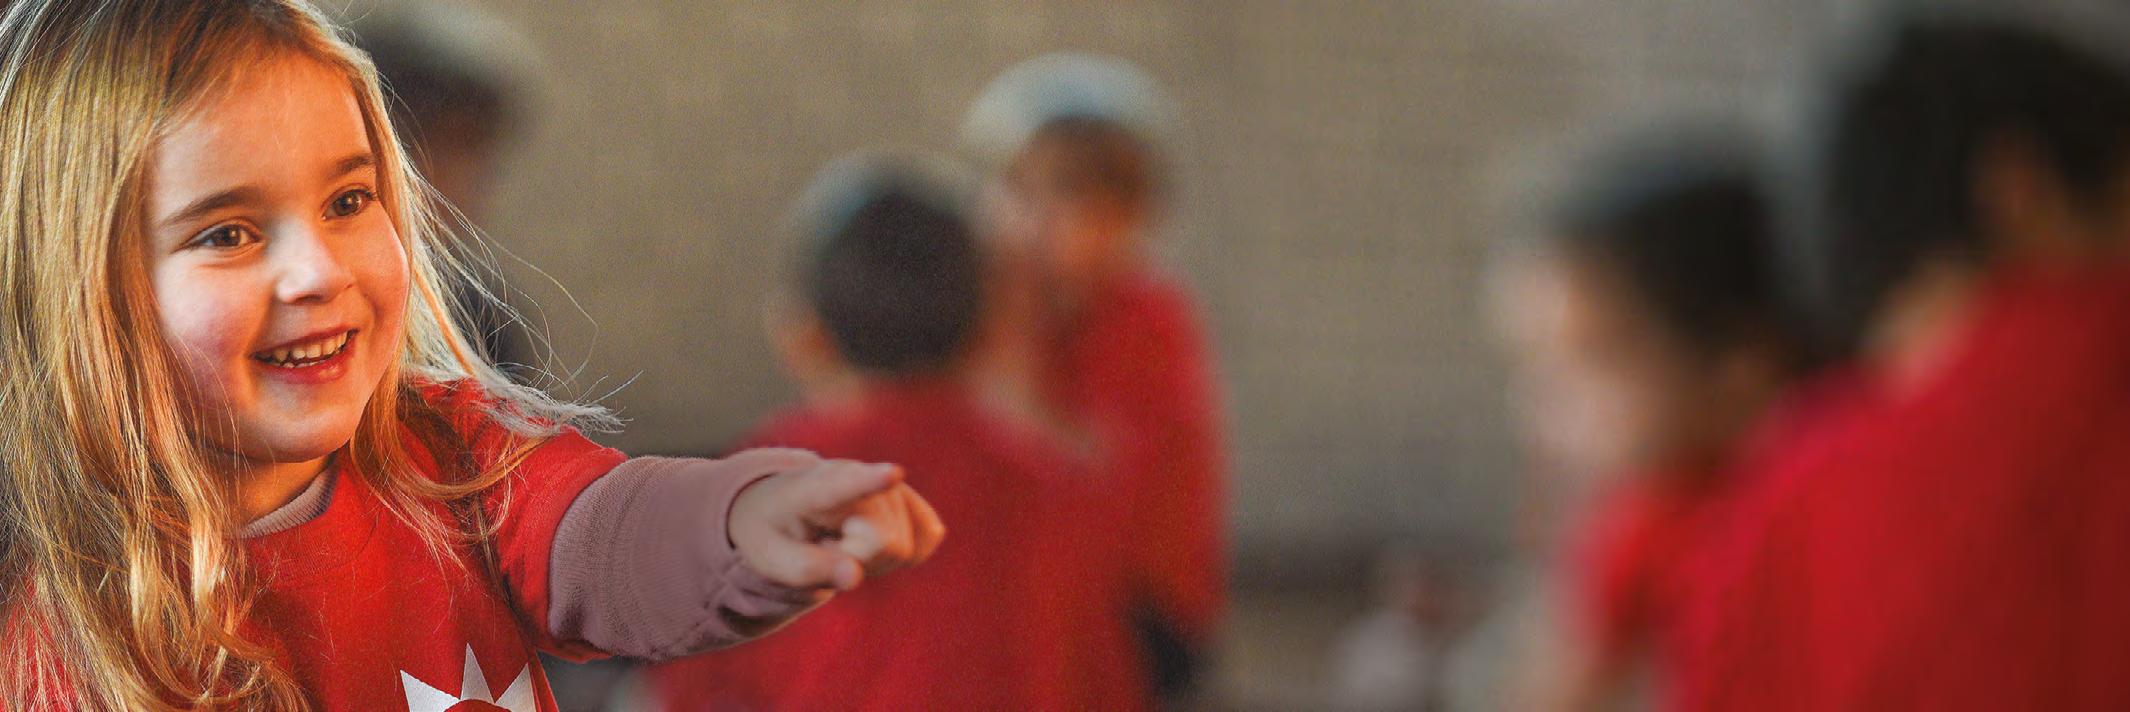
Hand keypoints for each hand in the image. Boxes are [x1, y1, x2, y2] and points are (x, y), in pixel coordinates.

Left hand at [727, 457, 945, 591]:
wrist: (782, 507)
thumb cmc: (774, 533)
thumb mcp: (771, 559)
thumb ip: (808, 570)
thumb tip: (853, 577)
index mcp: (811, 487)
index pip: (843, 487)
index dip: (871, 482)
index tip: (894, 474)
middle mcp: (855, 474)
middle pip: (883, 543)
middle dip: (857, 560)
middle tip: (824, 546)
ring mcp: (886, 484)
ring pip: (904, 548)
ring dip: (872, 560)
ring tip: (840, 542)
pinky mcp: (909, 498)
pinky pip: (927, 537)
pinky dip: (900, 554)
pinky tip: (871, 542)